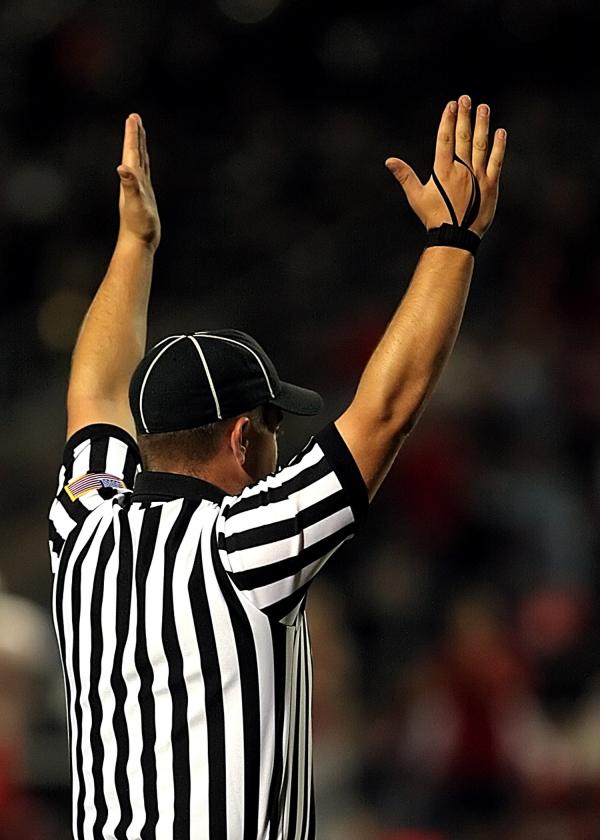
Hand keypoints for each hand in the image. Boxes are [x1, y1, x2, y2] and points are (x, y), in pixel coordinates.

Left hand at [116, 114, 160, 250]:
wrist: (137, 243)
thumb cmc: (138, 225)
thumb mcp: (135, 203)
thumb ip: (129, 185)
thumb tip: (122, 168)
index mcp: (131, 179)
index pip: (131, 152)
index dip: (132, 134)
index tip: (133, 117)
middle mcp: (133, 182)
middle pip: (134, 153)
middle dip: (135, 136)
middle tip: (135, 118)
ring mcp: (139, 189)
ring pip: (139, 163)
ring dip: (139, 149)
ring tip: (140, 136)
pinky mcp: (144, 198)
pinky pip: (145, 176)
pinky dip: (145, 166)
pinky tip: (144, 166)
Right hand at [385, 95, 506, 237]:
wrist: (455, 237)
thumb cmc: (434, 218)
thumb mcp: (416, 197)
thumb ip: (405, 176)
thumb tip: (389, 161)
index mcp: (443, 170)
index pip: (445, 139)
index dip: (448, 120)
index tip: (451, 105)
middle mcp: (461, 169)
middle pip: (463, 137)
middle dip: (464, 116)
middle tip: (465, 98)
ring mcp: (477, 176)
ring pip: (480, 145)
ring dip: (482, 125)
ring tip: (483, 107)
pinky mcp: (490, 185)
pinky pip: (496, 161)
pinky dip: (498, 146)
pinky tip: (500, 132)